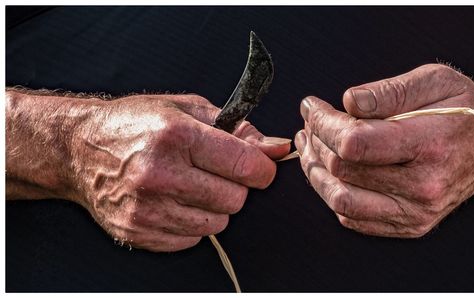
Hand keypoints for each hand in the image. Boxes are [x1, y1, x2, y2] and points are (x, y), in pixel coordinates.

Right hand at [7, 91, 289, 251]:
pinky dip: (192, 223)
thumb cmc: (136, 124)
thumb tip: (277, 149)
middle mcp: (159, 174)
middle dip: (236, 186)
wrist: (78, 150)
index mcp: (175, 136)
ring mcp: (146, 208)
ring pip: (218, 223)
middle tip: (215, 172)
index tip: (259, 167)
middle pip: (235, 199)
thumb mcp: (188, 109)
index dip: (262, 169)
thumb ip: (238, 130)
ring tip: (192, 185)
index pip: (245, 166)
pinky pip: (193, 239)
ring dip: (214, 206)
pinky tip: (174, 201)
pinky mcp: (138, 232)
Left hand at [295, 64, 473, 236]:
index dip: (322, 124)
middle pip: (344, 170)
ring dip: (316, 173)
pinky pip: (355, 219)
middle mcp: (424, 185)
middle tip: (311, 124)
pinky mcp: (412, 224)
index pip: (356, 143)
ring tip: (311, 149)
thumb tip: (348, 102)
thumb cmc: (467, 111)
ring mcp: (418, 211)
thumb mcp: (434, 80)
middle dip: (316, 143)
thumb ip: (387, 91)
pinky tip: (332, 173)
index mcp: (430, 144)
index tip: (311, 108)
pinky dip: (334, 195)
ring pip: (342, 201)